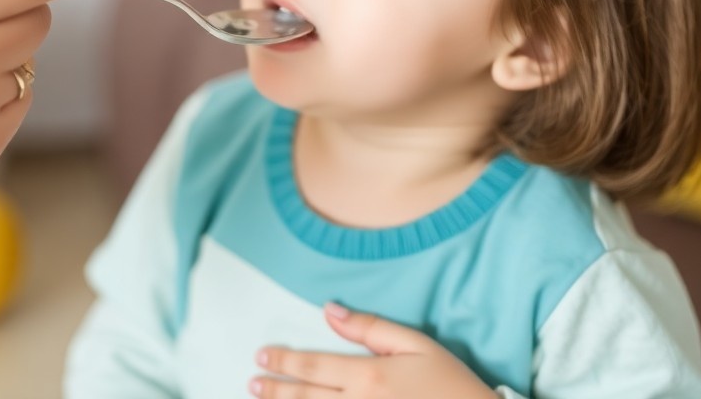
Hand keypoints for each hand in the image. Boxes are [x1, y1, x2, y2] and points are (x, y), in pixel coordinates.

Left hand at [250, 302, 494, 397]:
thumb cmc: (450, 383)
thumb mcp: (415, 344)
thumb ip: (370, 327)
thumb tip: (330, 310)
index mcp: (369, 377)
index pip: (314, 366)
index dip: (284, 361)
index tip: (262, 355)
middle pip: (306, 397)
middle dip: (275, 389)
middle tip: (251, 382)